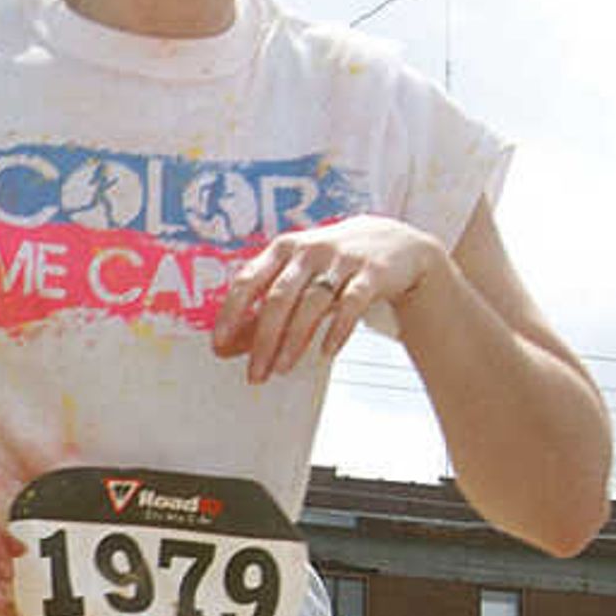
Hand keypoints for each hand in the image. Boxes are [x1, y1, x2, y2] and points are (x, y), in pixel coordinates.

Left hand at [214, 217, 447, 385]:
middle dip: (263, 339)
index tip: (219, 344)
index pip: (247, 280)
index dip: (231, 313)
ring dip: (294, 341)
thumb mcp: (297, 278)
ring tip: (282, 369)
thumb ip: (263, 308)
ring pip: (312, 304)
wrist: (396, 244)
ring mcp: (342, 259)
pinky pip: (351, 304)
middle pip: (278, 298)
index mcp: (282, 249)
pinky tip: (325, 352)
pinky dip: (336, 330)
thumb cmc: (332, 265)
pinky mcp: (373, 272)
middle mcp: (309, 250)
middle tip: (255, 372)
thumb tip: (227, 347)